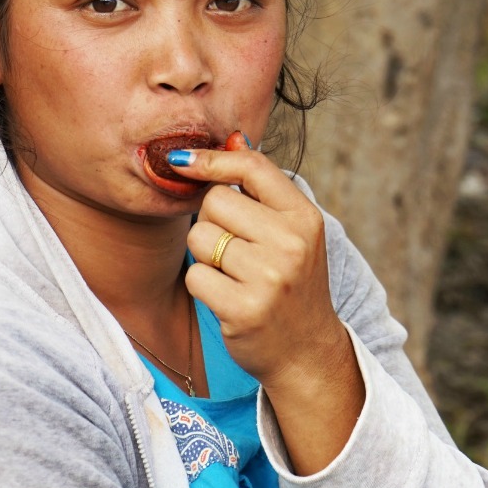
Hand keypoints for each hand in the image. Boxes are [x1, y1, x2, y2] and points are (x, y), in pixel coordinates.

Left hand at [177, 138, 364, 472]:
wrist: (305, 350)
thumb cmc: (291, 281)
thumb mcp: (292, 230)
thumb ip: (262, 186)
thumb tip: (232, 137)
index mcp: (304, 217)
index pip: (251, 166)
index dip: (211, 159)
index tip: (182, 160)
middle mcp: (291, 243)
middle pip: (215, 201)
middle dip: (212, 221)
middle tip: (236, 248)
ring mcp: (269, 278)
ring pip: (200, 237)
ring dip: (205, 255)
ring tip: (233, 273)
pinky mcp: (244, 309)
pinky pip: (195, 275)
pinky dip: (202, 285)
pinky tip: (227, 297)